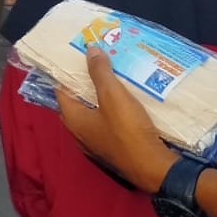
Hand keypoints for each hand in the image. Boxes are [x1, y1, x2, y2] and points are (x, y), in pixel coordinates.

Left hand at [56, 47, 177, 193]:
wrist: (154, 167)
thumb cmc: (128, 131)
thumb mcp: (113, 96)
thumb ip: (100, 72)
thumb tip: (89, 49)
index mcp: (73, 119)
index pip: (62, 89)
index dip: (69, 71)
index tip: (79, 54)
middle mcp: (80, 132)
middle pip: (79, 100)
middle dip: (88, 81)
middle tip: (100, 61)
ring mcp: (97, 142)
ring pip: (96, 111)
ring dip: (103, 95)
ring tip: (115, 74)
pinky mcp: (114, 147)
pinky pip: (109, 122)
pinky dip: (114, 108)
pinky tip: (128, 97)